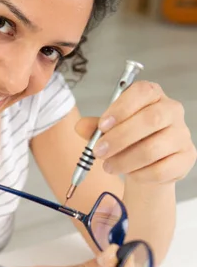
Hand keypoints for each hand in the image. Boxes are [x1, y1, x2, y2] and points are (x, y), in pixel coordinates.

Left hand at [76, 81, 196, 184]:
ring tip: (109, 167)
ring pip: (154, 148)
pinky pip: (161, 169)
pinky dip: (140, 174)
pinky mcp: (186, 157)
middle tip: (98, 152)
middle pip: (151, 119)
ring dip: (125, 160)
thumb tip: (80, 126)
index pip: (142, 92)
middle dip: (120, 138)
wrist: (147, 165)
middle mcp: (172, 110)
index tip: (102, 125)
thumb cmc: (129, 140)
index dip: (121, 108)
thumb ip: (95, 127)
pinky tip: (131, 174)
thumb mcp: (109, 130)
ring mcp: (182, 134)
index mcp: (153, 95)